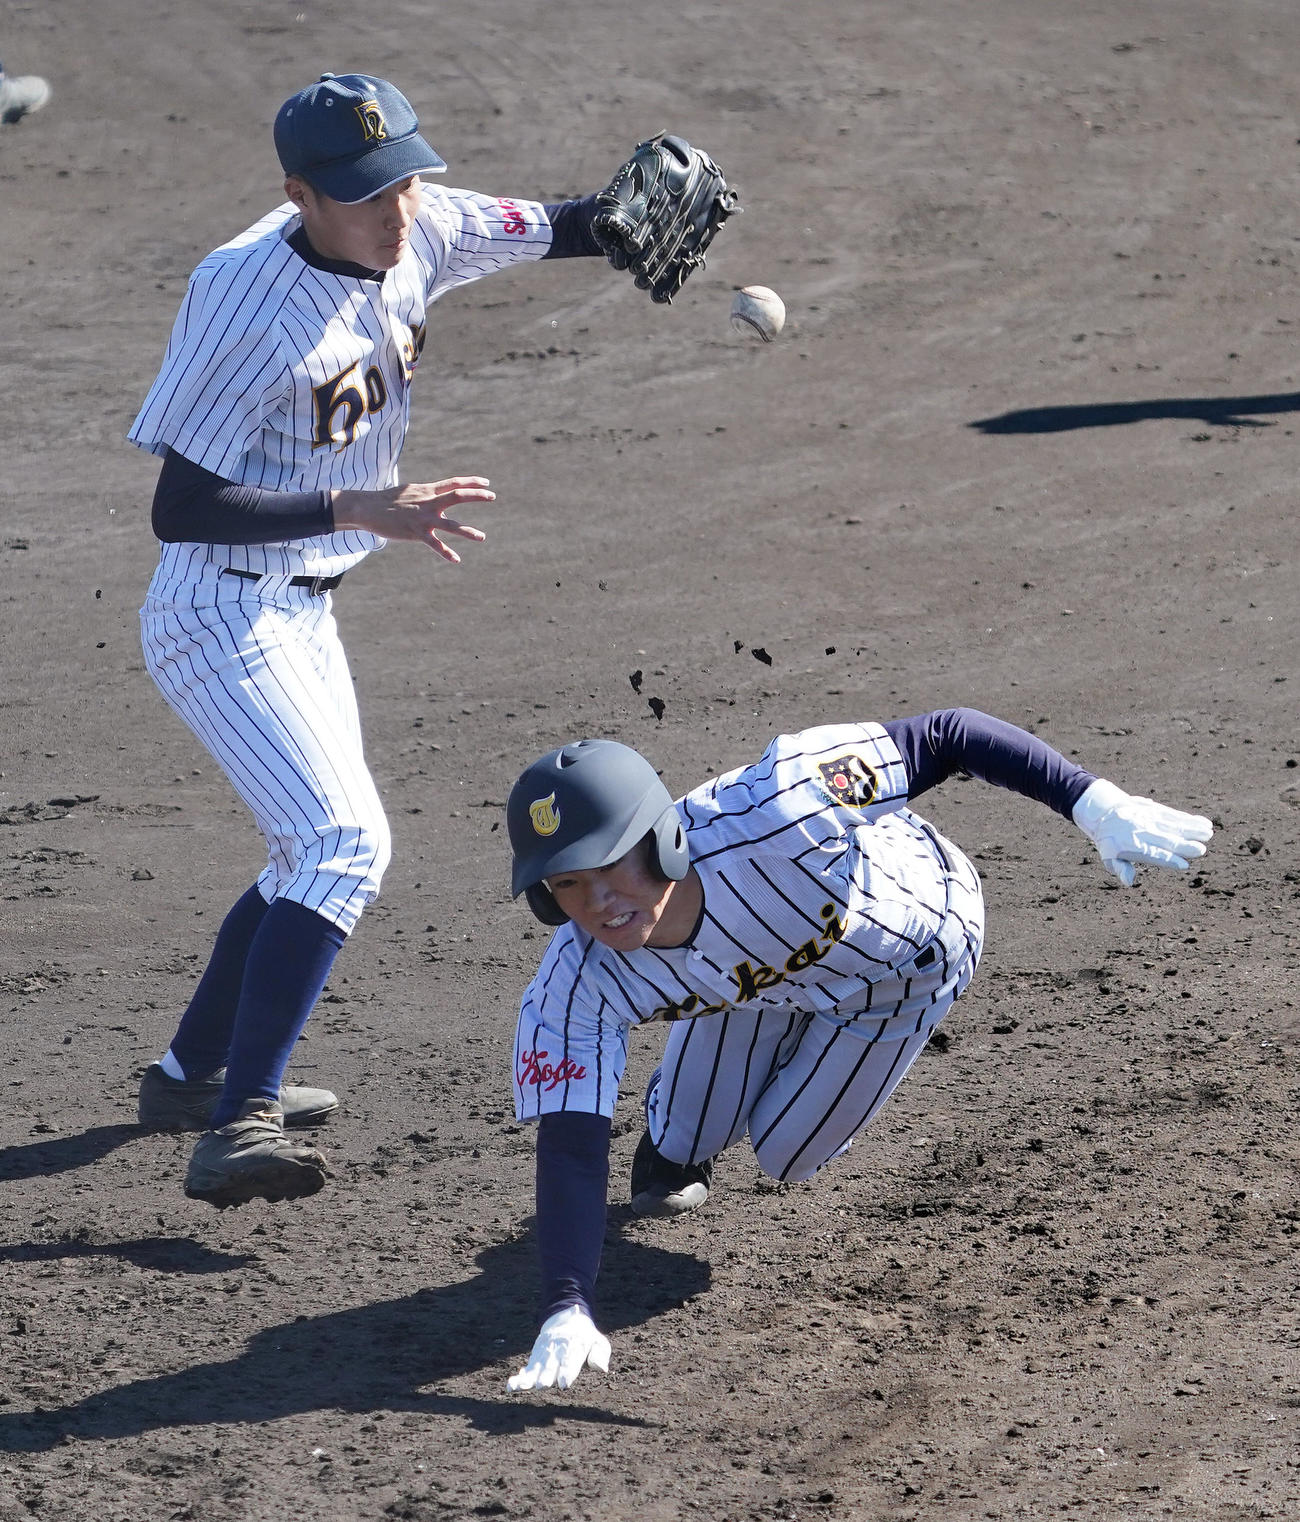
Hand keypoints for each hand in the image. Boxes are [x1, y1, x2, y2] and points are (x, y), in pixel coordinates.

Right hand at [331, 477, 494, 562]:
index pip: (454, 483)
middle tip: (492, 496)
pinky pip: (434, 544)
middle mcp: (428, 502)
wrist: (368, 508)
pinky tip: (456, 559)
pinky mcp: (416, 533)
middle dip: (476, 495)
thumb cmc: (388, 501)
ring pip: (450, 525)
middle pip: (457, 496)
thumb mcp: (410, 492)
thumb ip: (427, 495)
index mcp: (427, 491)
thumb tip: (438, 499)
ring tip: (482, 537)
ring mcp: (423, 518)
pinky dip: (446, 553)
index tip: (487, 483)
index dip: (471, 482)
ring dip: (468, 531)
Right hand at [506, 1306, 610, 1392]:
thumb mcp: (597, 1341)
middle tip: (542, 1385)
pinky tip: (510, 1387)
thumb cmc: (585, 1337)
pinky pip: (526, 1369)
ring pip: (535, 1367)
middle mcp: (556, 1350)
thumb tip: (602, 1368)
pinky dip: (518, 1378)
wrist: (564, 1318)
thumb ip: (600, 1353)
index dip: (567, 1372)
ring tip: (520, 1387)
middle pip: (550, 1364)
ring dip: (528, 1378)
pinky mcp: (534, 1358)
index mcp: (574, 1346)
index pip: (570, 1361)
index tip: (564, 1384)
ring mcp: (544, 1354)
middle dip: (546, 1375)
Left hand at [1072, 778, 1212, 886]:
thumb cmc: (1109, 840)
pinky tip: (1205, 822)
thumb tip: (1128, 882)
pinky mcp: (1157, 810)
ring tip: (1209, 834)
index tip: (1184, 865)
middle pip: (1167, 839)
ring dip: (1193, 829)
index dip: (1168, 860)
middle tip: (1201, 850)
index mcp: (1133, 846)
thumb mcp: (1108, 857)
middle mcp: (1143, 832)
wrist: (1103, 810)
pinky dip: (1190, 819)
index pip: (1153, 854)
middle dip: (1185, 846)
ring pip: (1174, 824)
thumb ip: (1120, 868)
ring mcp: (1151, 819)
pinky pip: (1175, 814)